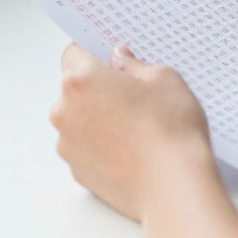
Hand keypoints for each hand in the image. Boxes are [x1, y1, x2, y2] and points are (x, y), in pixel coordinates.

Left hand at [51, 44, 212, 221]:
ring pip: (80, 119)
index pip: (75, 53)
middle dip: (100, 88)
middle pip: (76, 89)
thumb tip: (120, 61)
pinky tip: (132, 148)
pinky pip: (86, 148)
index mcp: (80, 80)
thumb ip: (133, 64)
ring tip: (137, 126)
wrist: (173, 185)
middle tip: (135, 95)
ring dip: (99, 117)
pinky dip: (103, 145)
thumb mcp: (163, 77)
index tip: (112, 59)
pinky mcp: (78, 172)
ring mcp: (68, 145)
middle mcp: (64, 112)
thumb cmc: (169, 129)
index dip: (96, 53)